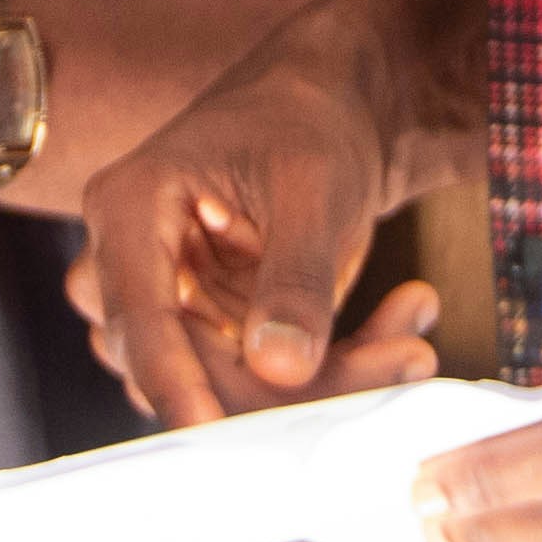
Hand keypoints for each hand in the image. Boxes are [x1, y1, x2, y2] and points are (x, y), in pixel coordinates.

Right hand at [66, 27, 439, 423]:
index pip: (139, 318)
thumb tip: (278, 366)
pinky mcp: (208, 334)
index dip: (175, 383)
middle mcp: (128, 265)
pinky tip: (397, 331)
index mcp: (128, 206)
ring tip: (412, 338)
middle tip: (409, 358)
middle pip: (188, 369)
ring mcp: (167, 307)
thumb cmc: (306, 118)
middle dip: (298, 386)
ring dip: (327, 383)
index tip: (217, 434)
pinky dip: (332, 375)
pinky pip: (260, 386)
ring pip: (228, 391)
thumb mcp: (311, 184)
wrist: (327, 106)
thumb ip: (294, 276)